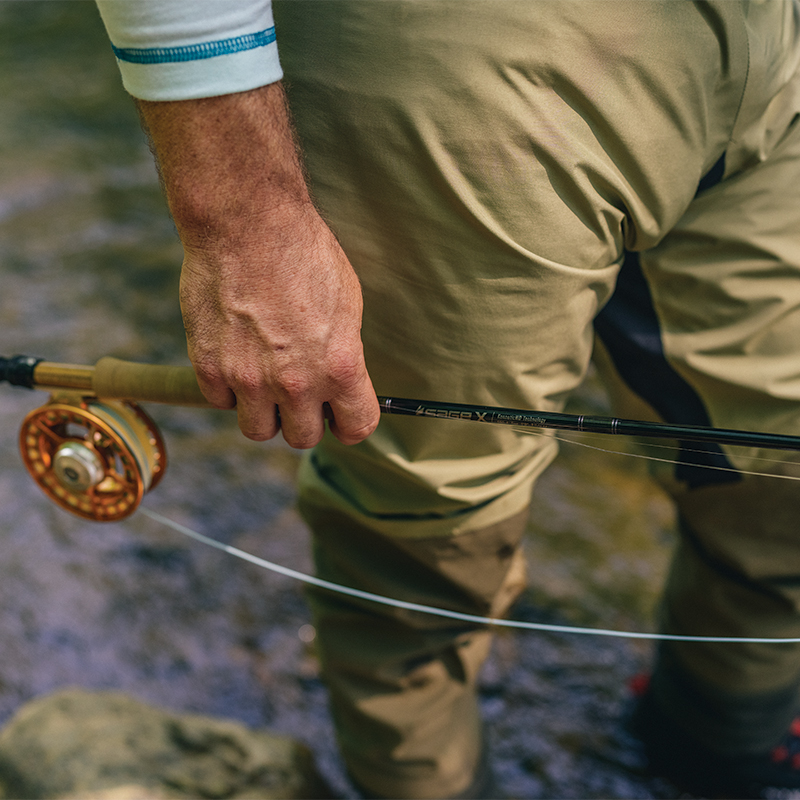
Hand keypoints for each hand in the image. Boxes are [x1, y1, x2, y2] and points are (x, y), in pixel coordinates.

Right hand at [137, 83, 379, 447]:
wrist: (248, 223)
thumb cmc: (304, 255)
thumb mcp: (347, 306)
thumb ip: (343, 356)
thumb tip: (340, 385)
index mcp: (340, 367)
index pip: (356, 428)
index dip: (349, 421)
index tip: (341, 413)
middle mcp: (296, 382)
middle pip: (303, 438)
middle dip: (304, 418)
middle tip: (299, 392)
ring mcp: (249, 379)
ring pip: (258, 430)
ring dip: (264, 411)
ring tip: (265, 378)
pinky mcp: (209, 367)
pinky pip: (221, 402)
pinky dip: (228, 387)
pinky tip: (236, 357)